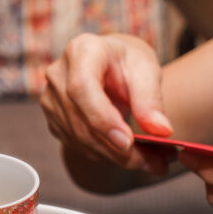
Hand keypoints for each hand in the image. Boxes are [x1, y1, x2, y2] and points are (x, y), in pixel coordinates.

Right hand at [41, 33, 174, 173]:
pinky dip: (107, 156)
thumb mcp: (146, 70)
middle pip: (82, 122)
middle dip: (118, 149)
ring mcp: (51, 100)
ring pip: (80, 140)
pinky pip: (78, 146)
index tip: (128, 142)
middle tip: (155, 162)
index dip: (102, 119)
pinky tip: (131, 156)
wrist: (109, 65)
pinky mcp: (54, 121)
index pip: (82, 89)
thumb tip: (161, 131)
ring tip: (152, 162)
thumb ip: (151, 100)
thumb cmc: (127, 62)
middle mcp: (58, 75)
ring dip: (116, 158)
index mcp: (81, 51)